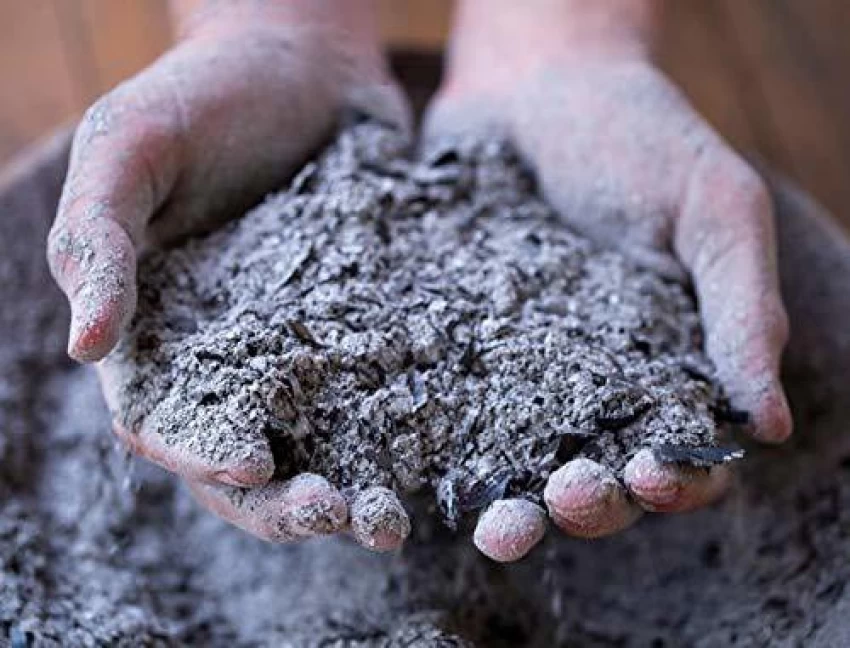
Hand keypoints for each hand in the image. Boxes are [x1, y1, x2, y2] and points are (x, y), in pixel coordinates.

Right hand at [47, 0, 410, 549]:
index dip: (200, 454)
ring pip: (315, 444)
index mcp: (156, 332)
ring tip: (388, 518)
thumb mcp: (129, 148)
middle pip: (243, 459)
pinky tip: (436, 453)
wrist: (302, 60)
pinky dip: (400, 431)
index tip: (255, 462)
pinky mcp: (359, 328)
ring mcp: (298, 348)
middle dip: (282, 500)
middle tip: (337, 512)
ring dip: (346, 487)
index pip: (165, 421)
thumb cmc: (202, 95)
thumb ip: (99, 240)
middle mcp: (228, 357)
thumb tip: (83, 348)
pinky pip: (376, 392)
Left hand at [426, 0, 790, 560]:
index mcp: (668, 364)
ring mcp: (518, 372)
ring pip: (520, 468)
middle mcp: (593, 383)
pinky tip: (425, 469)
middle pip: (599, 480)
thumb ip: (742, 310)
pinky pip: (451, 415)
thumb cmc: (636, 137)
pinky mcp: (456, 351)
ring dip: (517, 510)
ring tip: (498, 525)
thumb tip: (767, 422)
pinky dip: (443, 453)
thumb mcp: (711, 209)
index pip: (684, 453)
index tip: (654, 471)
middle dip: (588, 507)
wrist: (532, 84)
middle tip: (563, 499)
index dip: (678, 480)